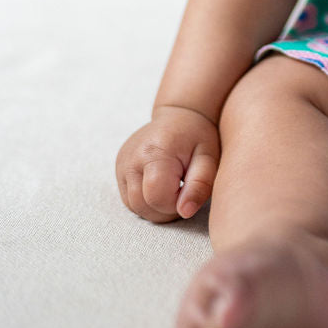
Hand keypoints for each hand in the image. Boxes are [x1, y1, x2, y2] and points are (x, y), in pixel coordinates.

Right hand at [115, 105, 220, 223]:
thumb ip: (200, 185)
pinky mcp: (119, 169)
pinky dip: (146, 201)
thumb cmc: (197, 137)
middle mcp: (131, 159)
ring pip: (133, 206)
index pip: (157, 198)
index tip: (189, 190)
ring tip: (173, 190)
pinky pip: (129, 199)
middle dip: (165, 210)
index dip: (176, 204)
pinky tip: (161, 188)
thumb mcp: (208, 158)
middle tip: (183, 194)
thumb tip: (185, 212)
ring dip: (155, 208)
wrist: (179, 115)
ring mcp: (122, 164)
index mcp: (154, 153)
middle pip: (141, 206)